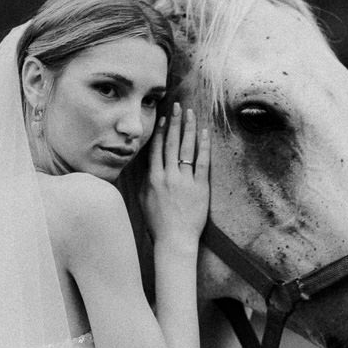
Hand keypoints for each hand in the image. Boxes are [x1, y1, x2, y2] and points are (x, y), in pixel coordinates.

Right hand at [141, 103, 210, 251]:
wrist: (174, 241)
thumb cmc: (158, 224)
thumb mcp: (144, 201)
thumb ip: (145, 181)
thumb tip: (146, 166)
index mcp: (153, 179)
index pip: (156, 149)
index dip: (159, 131)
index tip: (162, 118)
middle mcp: (167, 177)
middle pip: (170, 143)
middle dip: (174, 123)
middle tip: (177, 106)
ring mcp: (184, 181)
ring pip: (185, 149)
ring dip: (188, 129)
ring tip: (190, 113)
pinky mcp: (199, 188)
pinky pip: (202, 162)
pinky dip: (203, 146)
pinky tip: (204, 133)